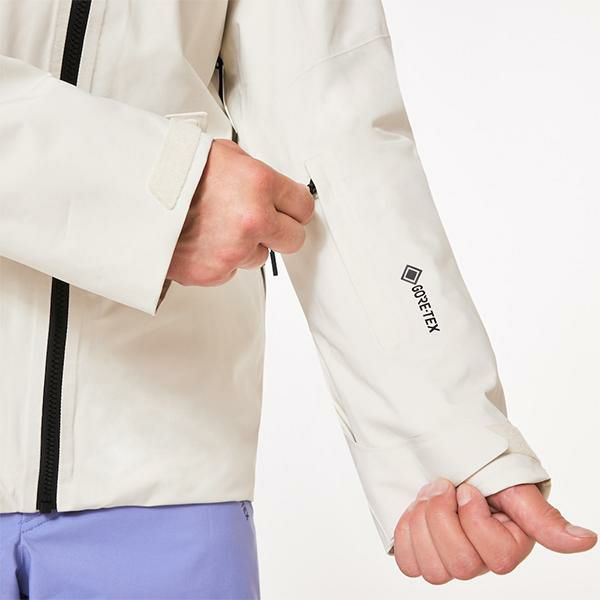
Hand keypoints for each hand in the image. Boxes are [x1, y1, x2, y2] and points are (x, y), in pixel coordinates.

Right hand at [166, 138, 314, 286]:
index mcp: (260, 184)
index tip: (288, 209)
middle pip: (294, 240)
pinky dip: (220, 259)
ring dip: (246, 246)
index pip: (304, 206)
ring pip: (259, 256)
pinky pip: (231, 269)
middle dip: (281, 232)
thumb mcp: (225, 155)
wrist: (133, 193)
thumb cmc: (176, 170)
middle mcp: (252, 219)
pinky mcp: (214, 271)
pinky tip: (201, 240)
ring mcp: (234, 249)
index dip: (294, 207)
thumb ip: (257, 175)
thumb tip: (277, 191)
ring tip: (216, 227)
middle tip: (260, 223)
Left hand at [393, 479, 596, 584]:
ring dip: (422, 521)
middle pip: (460, 566)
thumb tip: (587, 540)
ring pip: (432, 569)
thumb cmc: (487, 473)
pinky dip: (407, 532)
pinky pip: (409, 564)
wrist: (450, 459)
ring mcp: (449, 560)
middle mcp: (480, 560)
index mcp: (508, 545)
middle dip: (443, 516)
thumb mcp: (515, 487)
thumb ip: (544, 518)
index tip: (468, 489)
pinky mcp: (423, 554)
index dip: (475, 520)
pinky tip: (415, 510)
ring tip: (428, 494)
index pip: (498, 559)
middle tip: (443, 486)